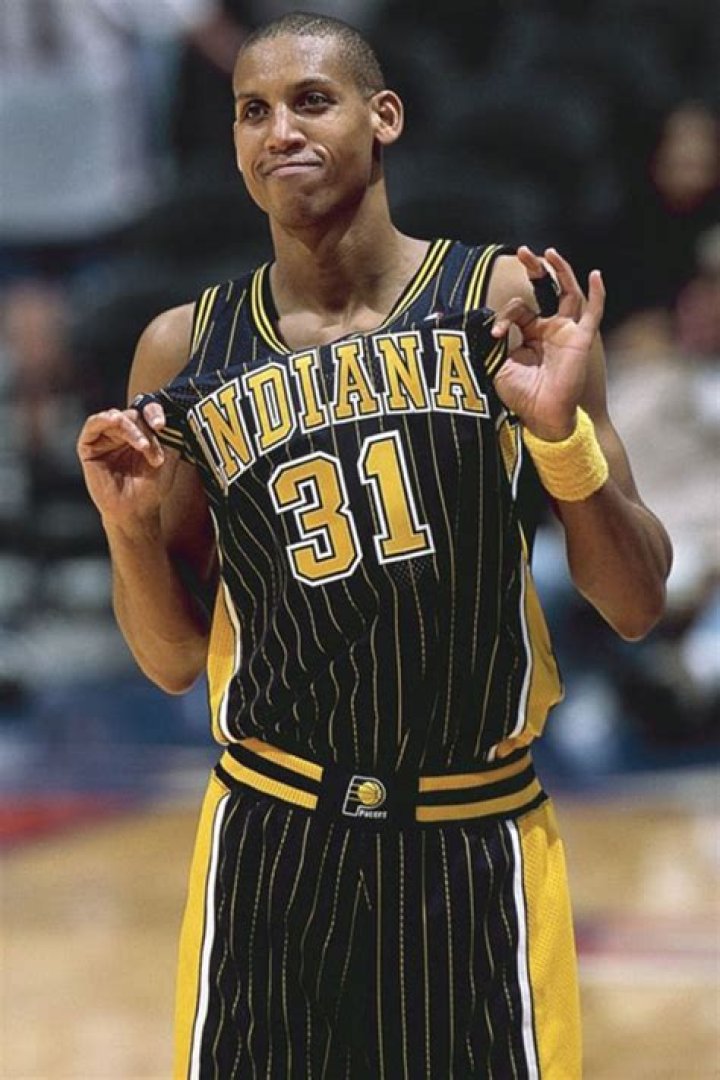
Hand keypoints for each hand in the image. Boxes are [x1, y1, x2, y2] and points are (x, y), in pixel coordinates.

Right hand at [76, 402, 177, 528]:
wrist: (136, 510)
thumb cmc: (151, 487)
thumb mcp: (167, 458)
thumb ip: (166, 435)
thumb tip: (165, 416)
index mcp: (142, 433)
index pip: (147, 411)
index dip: (154, 412)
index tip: (162, 425)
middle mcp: (122, 433)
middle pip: (133, 414)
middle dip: (145, 430)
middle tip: (152, 451)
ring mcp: (105, 439)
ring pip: (116, 417)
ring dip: (130, 428)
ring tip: (142, 446)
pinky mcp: (88, 446)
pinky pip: (93, 424)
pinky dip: (105, 419)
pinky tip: (116, 422)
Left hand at [491, 247, 604, 439]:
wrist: (542, 415)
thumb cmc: (521, 395)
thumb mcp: (499, 363)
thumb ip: (496, 340)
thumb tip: (484, 322)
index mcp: (530, 335)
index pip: (519, 308)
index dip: (504, 315)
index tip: (495, 333)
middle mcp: (550, 329)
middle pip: (546, 290)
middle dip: (536, 269)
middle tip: (522, 251)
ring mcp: (567, 332)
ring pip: (569, 292)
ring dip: (559, 270)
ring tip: (548, 252)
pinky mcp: (581, 338)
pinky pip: (593, 312)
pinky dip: (597, 293)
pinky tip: (595, 275)